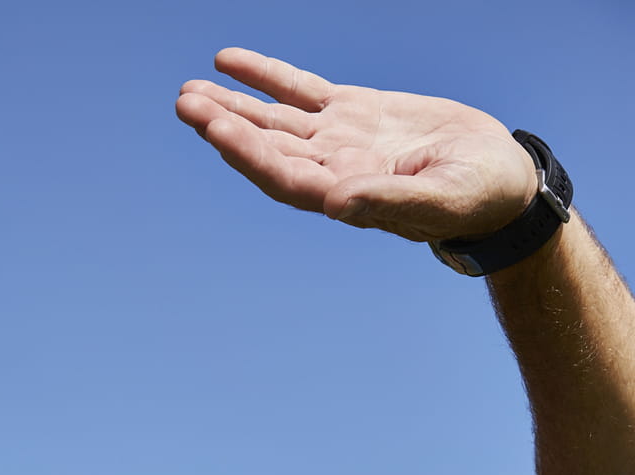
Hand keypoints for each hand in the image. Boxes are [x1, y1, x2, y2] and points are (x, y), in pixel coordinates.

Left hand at [176, 49, 537, 242]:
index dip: (248, 153)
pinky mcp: (354, 111)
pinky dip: (266, 76)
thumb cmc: (475, 199)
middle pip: (267, 146)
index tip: (215, 130)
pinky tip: (229, 61)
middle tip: (185, 104)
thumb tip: (336, 204)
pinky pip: (299, 89)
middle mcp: (331, 168)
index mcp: (345, 194)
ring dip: (232, 106)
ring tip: (189, 93)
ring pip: (274, 119)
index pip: (283, 174)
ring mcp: (338, 139)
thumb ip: (387, 202)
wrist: (498, 180)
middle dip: (225, 126)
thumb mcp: (437, 200)